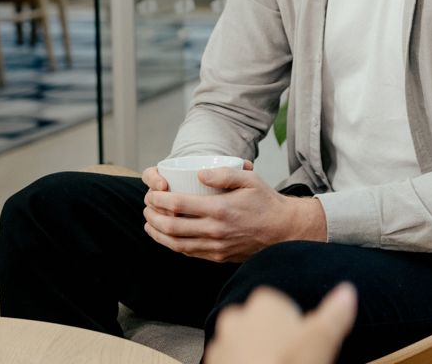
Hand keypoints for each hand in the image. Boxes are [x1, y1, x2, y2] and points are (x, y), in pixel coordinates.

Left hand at [142, 164, 326, 261]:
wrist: (284, 230)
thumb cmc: (266, 202)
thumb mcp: (250, 180)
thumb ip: (224, 174)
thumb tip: (199, 174)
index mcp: (220, 209)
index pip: (178, 205)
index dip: (159, 199)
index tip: (152, 193)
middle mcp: (215, 231)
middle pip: (171, 226)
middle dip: (152, 216)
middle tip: (147, 207)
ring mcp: (215, 247)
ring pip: (175, 243)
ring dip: (157, 233)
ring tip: (149, 222)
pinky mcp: (218, 257)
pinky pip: (188, 252)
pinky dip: (172, 244)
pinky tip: (166, 236)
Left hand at [205, 283, 355, 363]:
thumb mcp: (320, 343)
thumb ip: (334, 315)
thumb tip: (347, 291)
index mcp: (264, 302)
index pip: (283, 305)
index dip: (297, 327)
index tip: (304, 345)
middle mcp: (236, 317)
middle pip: (264, 325)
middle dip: (275, 339)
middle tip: (292, 359)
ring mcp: (221, 343)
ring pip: (246, 344)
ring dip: (258, 355)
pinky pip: (232, 361)